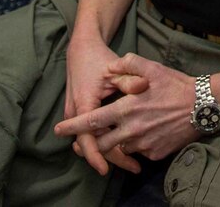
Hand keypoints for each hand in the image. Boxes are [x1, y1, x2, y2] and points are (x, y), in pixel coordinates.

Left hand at [55, 53, 201, 162]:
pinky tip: (143, 134)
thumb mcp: (153, 68)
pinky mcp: (155, 153)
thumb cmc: (177, 85)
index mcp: (127, 109)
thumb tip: (112, 65)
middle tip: (82, 140)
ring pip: (120, 148)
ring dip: (115, 143)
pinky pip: (138, 152)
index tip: (58, 130)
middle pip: (101, 143)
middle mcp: (132, 130)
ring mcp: (144, 144)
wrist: (205, 105)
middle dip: (89, 143)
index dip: (73, 127)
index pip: (92, 121)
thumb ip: (128, 64)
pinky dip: (136, 146)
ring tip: (118, 135)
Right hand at [63, 34, 142, 175]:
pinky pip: (94, 132)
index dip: (95, 154)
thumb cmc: (99, 60)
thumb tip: (143, 86)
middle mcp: (77, 113)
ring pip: (94, 140)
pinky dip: (108, 140)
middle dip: (111, 158)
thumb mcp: (114, 68)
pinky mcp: (82, 114)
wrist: (82, 50)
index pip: (87, 137)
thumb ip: (129, 78)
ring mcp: (78, 115)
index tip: (105, 169)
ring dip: (111, 151)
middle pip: (93, 144)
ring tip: (134, 163)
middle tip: (135, 168)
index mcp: (84, 104)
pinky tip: (126, 147)